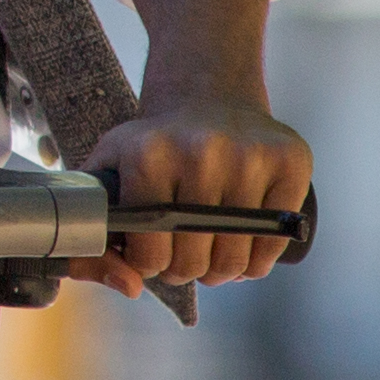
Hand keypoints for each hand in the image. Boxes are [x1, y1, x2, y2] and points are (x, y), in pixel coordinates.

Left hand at [78, 91, 310, 299]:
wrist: (205, 96)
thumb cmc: (152, 147)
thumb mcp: (108, 174)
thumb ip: (89, 232)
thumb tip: (126, 283)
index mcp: (147, 156)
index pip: (150, 255)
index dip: (149, 266)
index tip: (151, 252)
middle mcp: (200, 152)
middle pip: (194, 261)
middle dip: (185, 270)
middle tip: (183, 255)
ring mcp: (250, 156)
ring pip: (235, 259)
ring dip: (221, 272)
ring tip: (210, 253)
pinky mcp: (290, 161)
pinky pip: (274, 243)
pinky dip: (257, 261)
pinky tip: (242, 249)